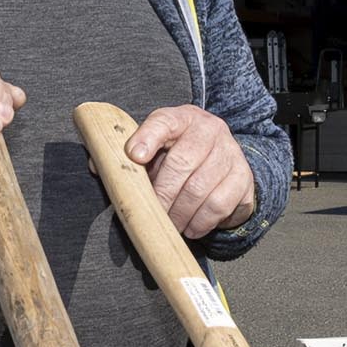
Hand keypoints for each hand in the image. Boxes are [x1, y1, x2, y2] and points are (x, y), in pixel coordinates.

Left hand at [125, 105, 255, 237]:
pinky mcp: (243, 177)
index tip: (134, 156)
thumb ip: (133, 157)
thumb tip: (104, 169)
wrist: (223, 162)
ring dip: (179, 213)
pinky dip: (200, 221)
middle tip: (152, 213)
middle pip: (182, 162)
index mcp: (182, 118)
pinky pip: (219, 205)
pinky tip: (190, 227)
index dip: (148, 137)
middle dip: (162, 193)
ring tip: (169, 225)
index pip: (164, 121)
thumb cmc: (180, 156)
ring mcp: (230, 152)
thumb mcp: (157, 149)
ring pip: (199, 188)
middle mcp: (209, 129)